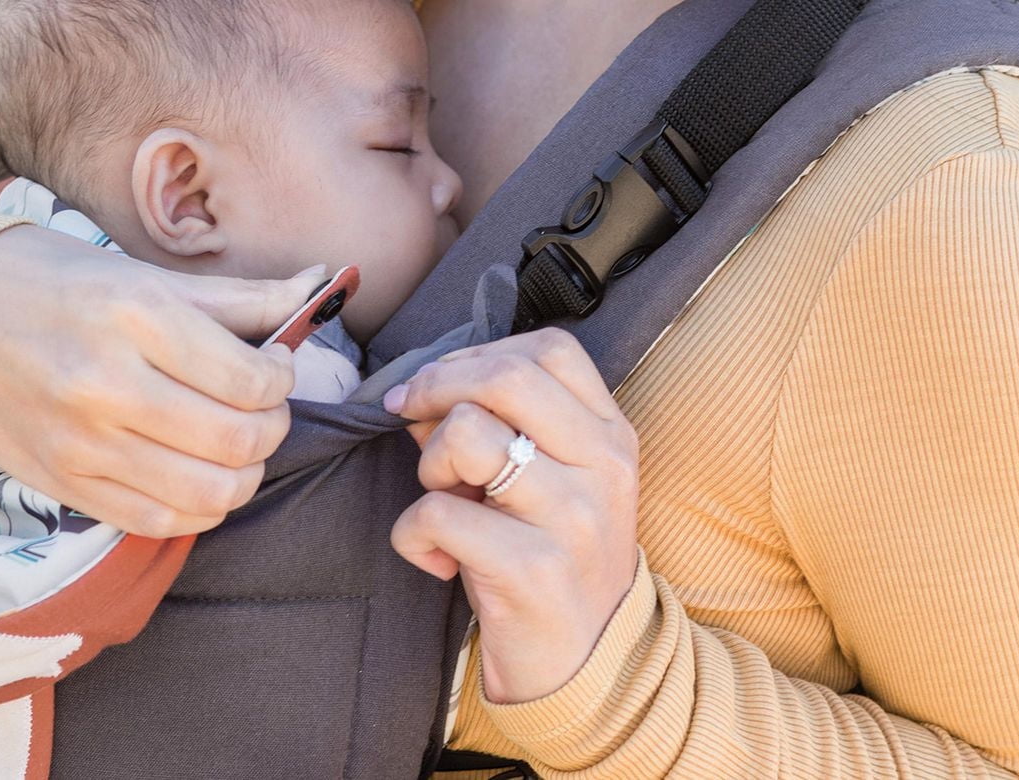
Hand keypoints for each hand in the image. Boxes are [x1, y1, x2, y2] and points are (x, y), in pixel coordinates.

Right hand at [0, 224, 327, 536]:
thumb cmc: (54, 282)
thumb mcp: (145, 273)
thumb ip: (238, 298)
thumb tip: (318, 291)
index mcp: (137, 315)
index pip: (251, 378)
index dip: (283, 379)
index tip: (276, 367)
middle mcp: (109, 384)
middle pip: (238, 442)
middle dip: (272, 428)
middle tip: (264, 407)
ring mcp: (82, 444)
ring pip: (207, 495)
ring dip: (244, 475)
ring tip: (237, 445)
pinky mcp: (64, 486)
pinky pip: (158, 523)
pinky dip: (198, 509)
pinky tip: (198, 475)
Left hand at [386, 330, 640, 704]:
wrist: (587, 669)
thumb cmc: (550, 557)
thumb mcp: (546, 480)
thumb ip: (496, 423)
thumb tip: (420, 389)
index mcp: (610, 435)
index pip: (550, 349)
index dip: (477, 354)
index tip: (438, 382)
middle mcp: (602, 468)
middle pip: (505, 377)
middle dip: (436, 386)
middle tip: (409, 416)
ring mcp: (572, 518)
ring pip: (466, 434)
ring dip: (429, 464)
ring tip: (445, 499)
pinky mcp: (533, 571)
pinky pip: (437, 514)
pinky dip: (412, 533)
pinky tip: (437, 560)